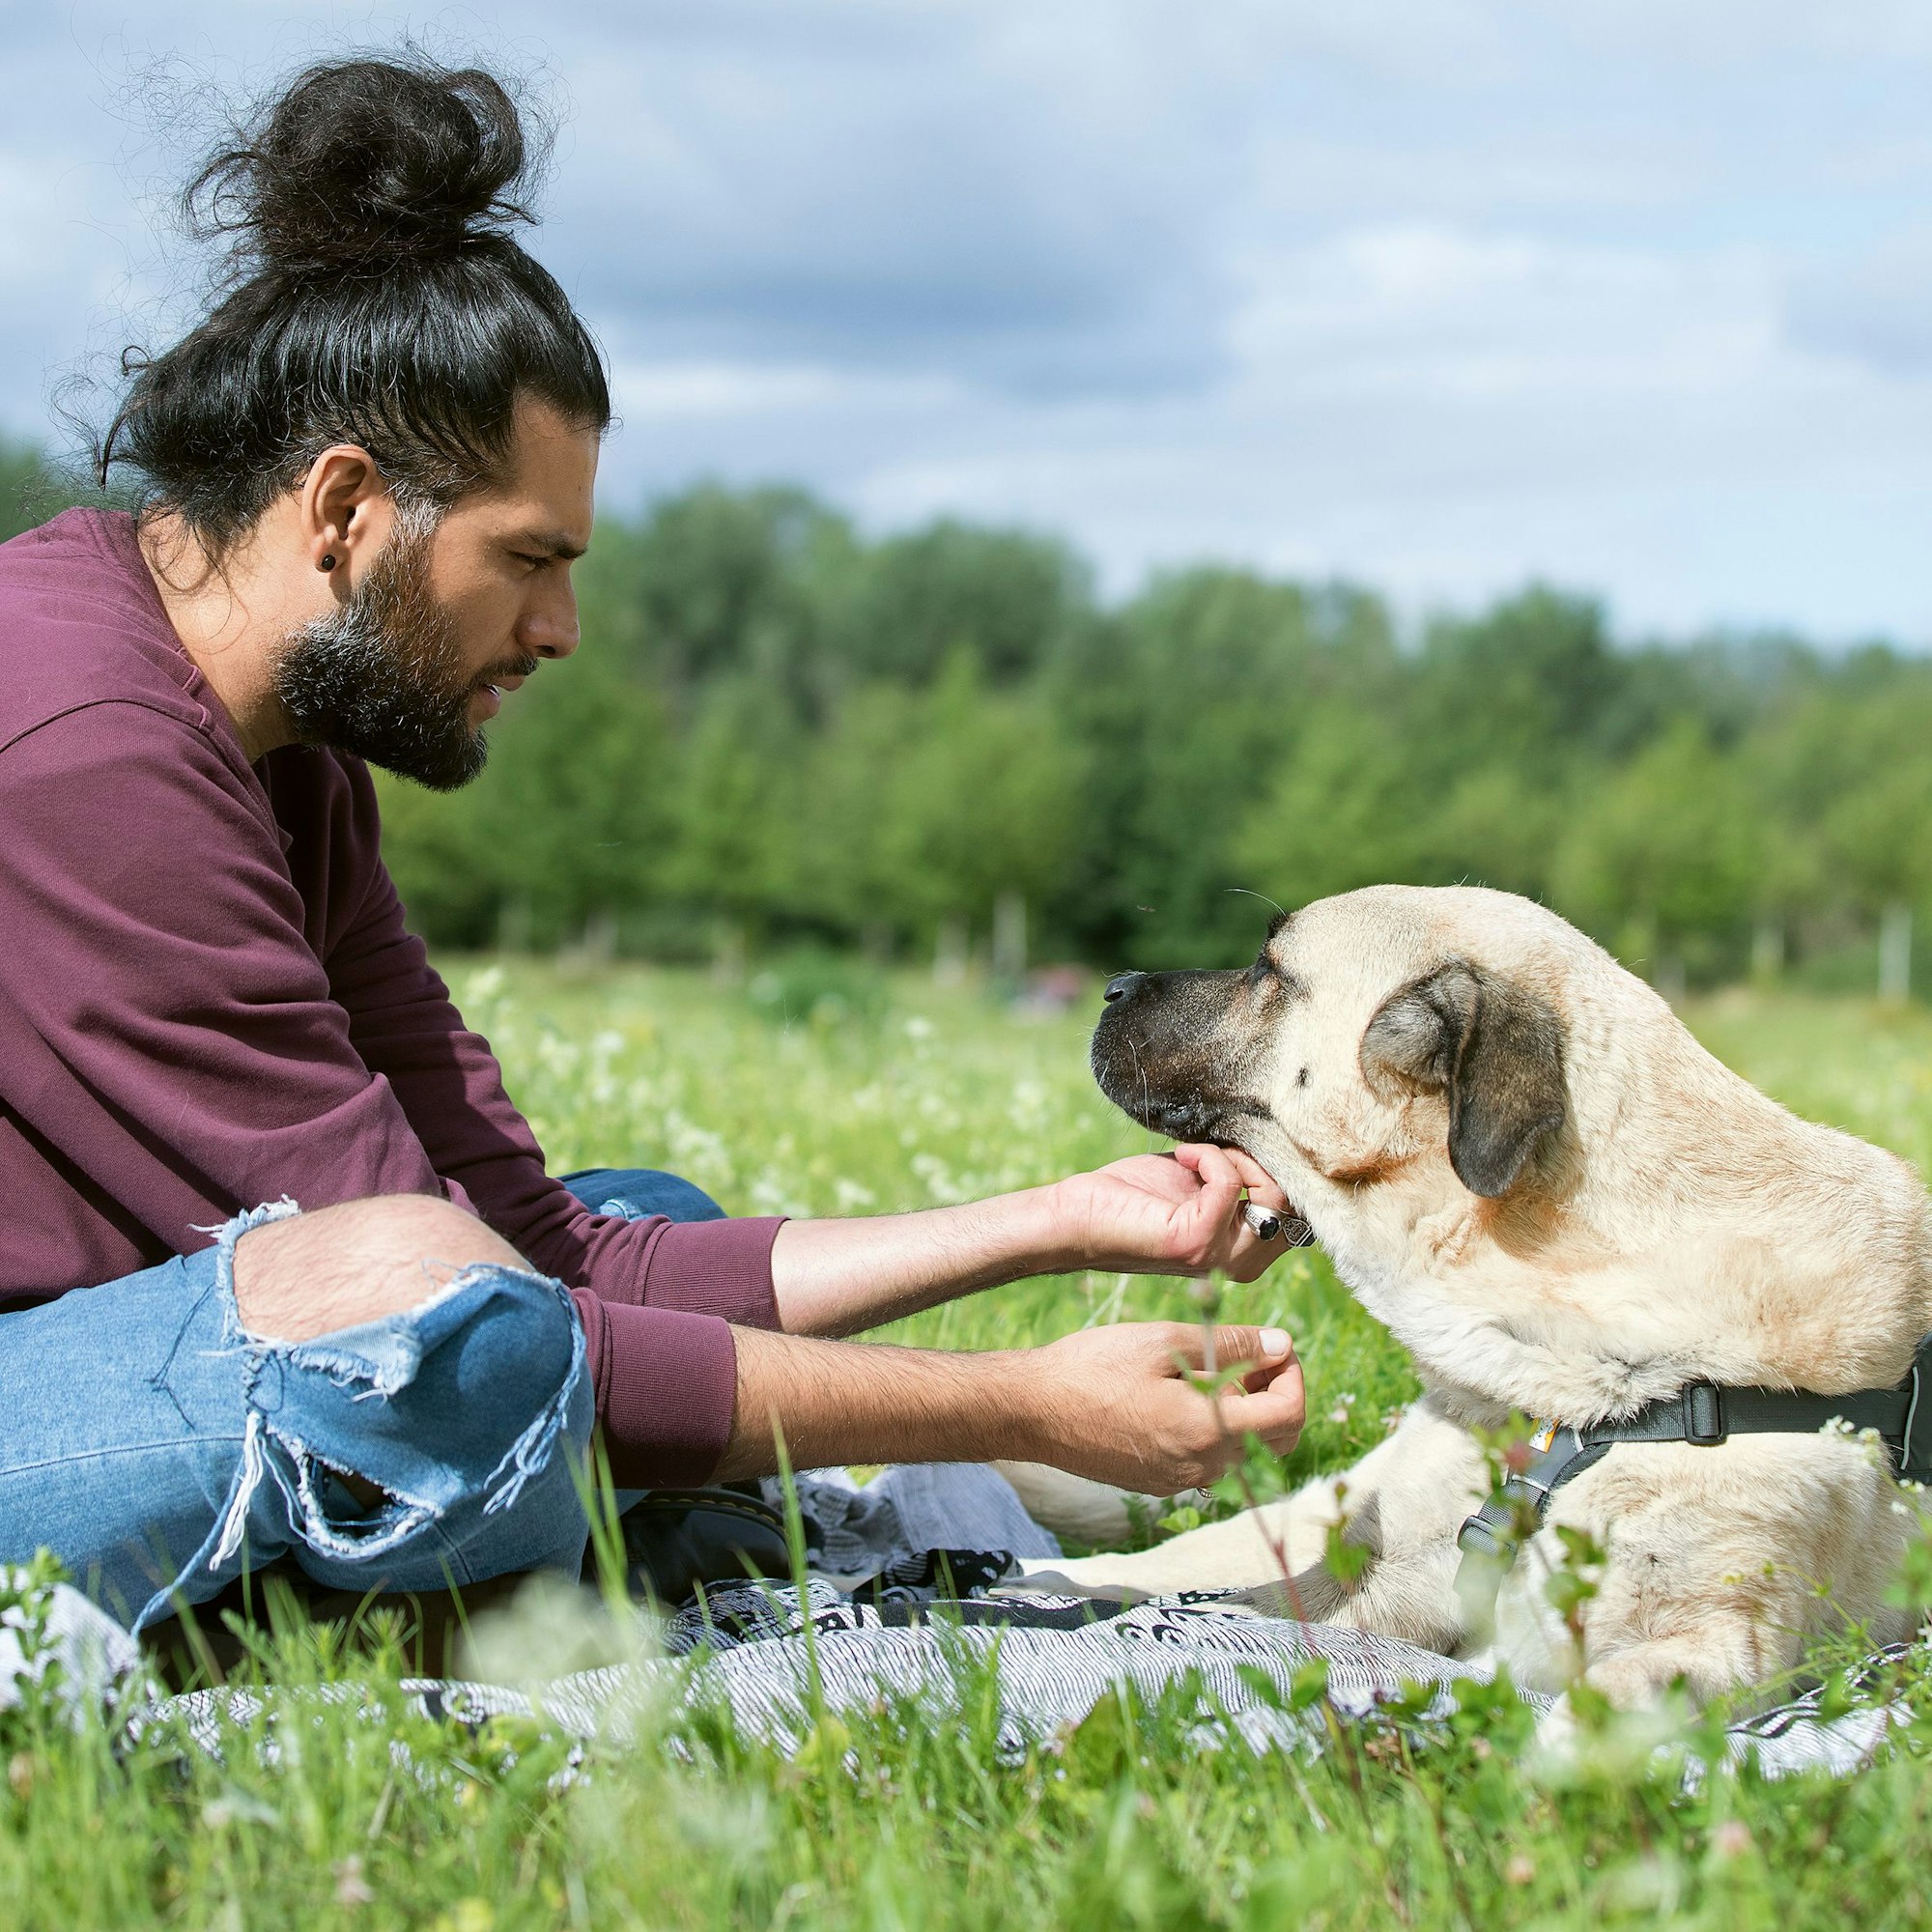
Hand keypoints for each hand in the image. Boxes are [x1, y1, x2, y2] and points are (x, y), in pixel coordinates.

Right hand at [1023, 1321, 1305, 1493]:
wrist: (1032, 1410)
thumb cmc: (1093, 1368)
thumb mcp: (1162, 1341)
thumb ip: (1229, 1345)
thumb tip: (1281, 1344)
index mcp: (1208, 1433)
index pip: (1288, 1414)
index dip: (1293, 1376)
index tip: (1274, 1348)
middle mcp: (1201, 1468)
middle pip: (1272, 1437)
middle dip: (1273, 1393)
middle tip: (1249, 1354)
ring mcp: (1179, 1482)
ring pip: (1240, 1448)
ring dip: (1240, 1410)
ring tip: (1203, 1368)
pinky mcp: (1158, 1483)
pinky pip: (1206, 1457)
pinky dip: (1211, 1427)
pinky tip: (1178, 1394)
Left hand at [1050, 1143, 1300, 1281]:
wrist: (1075, 1214)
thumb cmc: (1132, 1195)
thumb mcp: (1201, 1182)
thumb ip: (1241, 1178)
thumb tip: (1283, 1154)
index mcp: (1242, 1251)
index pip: (1299, 1218)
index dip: (1282, 1175)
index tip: (1244, 1151)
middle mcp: (1237, 1262)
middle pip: (1294, 1207)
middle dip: (1263, 1165)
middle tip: (1218, 1153)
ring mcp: (1216, 1256)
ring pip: (1275, 1199)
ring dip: (1237, 1160)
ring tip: (1199, 1155)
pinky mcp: (1193, 1243)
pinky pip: (1230, 1185)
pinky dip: (1211, 1158)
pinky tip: (1183, 1156)